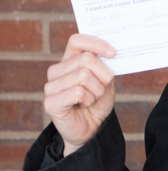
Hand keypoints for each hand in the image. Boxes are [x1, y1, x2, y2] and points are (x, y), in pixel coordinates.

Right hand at [44, 34, 116, 156]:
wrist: (91, 130)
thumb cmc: (97, 103)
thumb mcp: (106, 81)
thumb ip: (105, 66)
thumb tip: (110, 53)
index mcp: (68, 61)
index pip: (76, 40)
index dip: (96, 43)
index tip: (113, 53)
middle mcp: (56, 71)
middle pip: (86, 59)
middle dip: (103, 76)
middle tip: (102, 89)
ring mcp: (51, 86)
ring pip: (83, 76)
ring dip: (97, 90)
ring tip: (92, 99)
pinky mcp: (51, 102)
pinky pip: (78, 92)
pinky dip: (89, 99)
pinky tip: (84, 105)